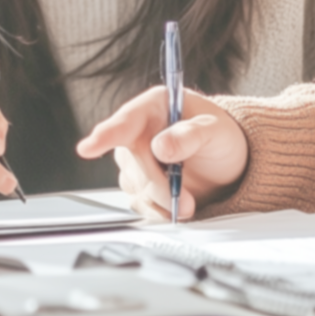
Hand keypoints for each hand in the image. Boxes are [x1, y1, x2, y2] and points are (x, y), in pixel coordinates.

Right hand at [76, 86, 246, 221]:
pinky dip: (158, 209)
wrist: (226, 164)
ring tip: (189, 199)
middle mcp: (138, 130)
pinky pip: (139, 202)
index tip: (88, 148)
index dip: (105, 135)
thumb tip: (161, 146)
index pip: (126, 120)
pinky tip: (176, 205)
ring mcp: (136, 159)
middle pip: (133, 162)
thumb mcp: (216, 131)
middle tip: (186, 200)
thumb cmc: (221, 138)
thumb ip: (191, 135)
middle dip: (159, 185)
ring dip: (162, 199)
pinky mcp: (139, 183)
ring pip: (135, 185)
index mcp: (155, 106)